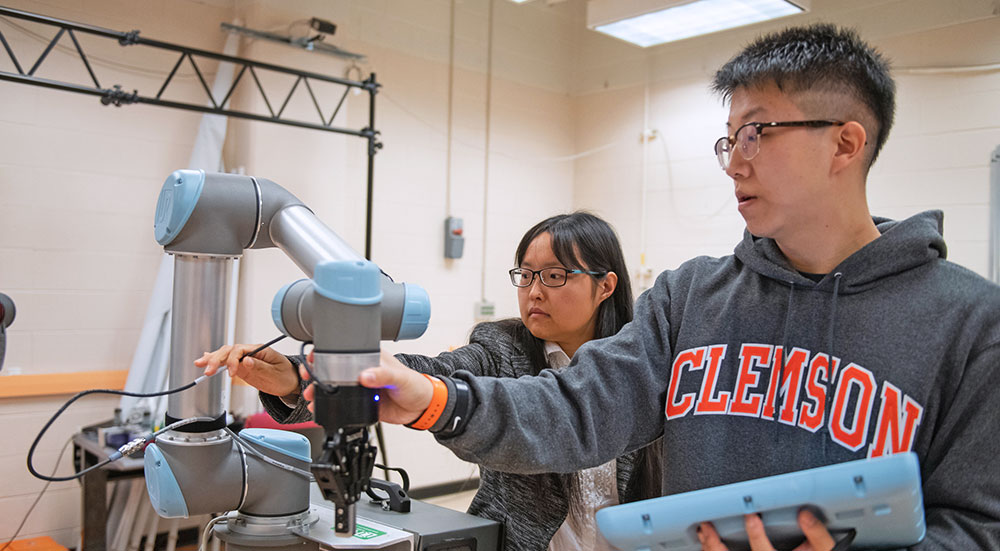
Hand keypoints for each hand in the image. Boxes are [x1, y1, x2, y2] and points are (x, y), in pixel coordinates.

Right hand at [195, 344, 298, 397]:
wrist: (291, 382)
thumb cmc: (286, 376)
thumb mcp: (276, 373)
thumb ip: (260, 367)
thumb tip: (246, 360)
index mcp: (260, 350)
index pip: (240, 350)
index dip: (232, 360)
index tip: (231, 374)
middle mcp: (251, 352)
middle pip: (230, 350)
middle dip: (217, 359)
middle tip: (207, 370)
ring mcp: (245, 359)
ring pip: (226, 355)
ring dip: (213, 359)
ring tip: (200, 363)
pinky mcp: (242, 367)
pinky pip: (227, 362)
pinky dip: (217, 361)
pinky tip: (206, 359)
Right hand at [300, 350, 432, 424]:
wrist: (422, 408)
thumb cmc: (415, 385)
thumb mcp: (399, 377)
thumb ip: (383, 375)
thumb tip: (365, 376)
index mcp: (371, 358)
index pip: (345, 350)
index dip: (327, 352)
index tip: (315, 357)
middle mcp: (363, 370)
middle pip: (334, 369)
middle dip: (318, 373)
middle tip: (309, 378)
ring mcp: (361, 387)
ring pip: (335, 387)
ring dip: (320, 391)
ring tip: (311, 396)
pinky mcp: (361, 403)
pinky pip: (342, 404)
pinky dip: (330, 406)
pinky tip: (321, 408)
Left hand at [698, 510, 835, 550]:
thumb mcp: (822, 549)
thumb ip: (816, 533)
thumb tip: (805, 515)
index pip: (762, 550)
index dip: (755, 533)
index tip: (750, 516)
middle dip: (715, 545)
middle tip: (707, 527)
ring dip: (710, 548)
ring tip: (704, 534)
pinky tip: (709, 545)